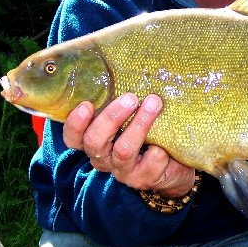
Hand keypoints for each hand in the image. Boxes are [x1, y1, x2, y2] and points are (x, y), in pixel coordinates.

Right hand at [62, 93, 195, 197]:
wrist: (174, 167)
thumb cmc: (148, 135)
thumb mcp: (132, 118)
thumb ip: (123, 103)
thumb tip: (127, 67)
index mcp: (96, 143)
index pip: (73, 138)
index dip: (75, 124)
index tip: (87, 104)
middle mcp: (105, 159)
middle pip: (95, 142)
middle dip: (111, 117)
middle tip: (130, 98)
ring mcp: (124, 172)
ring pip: (123, 151)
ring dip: (139, 125)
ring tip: (154, 104)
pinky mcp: (145, 179)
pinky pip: (150, 163)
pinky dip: (159, 151)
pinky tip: (166, 145)